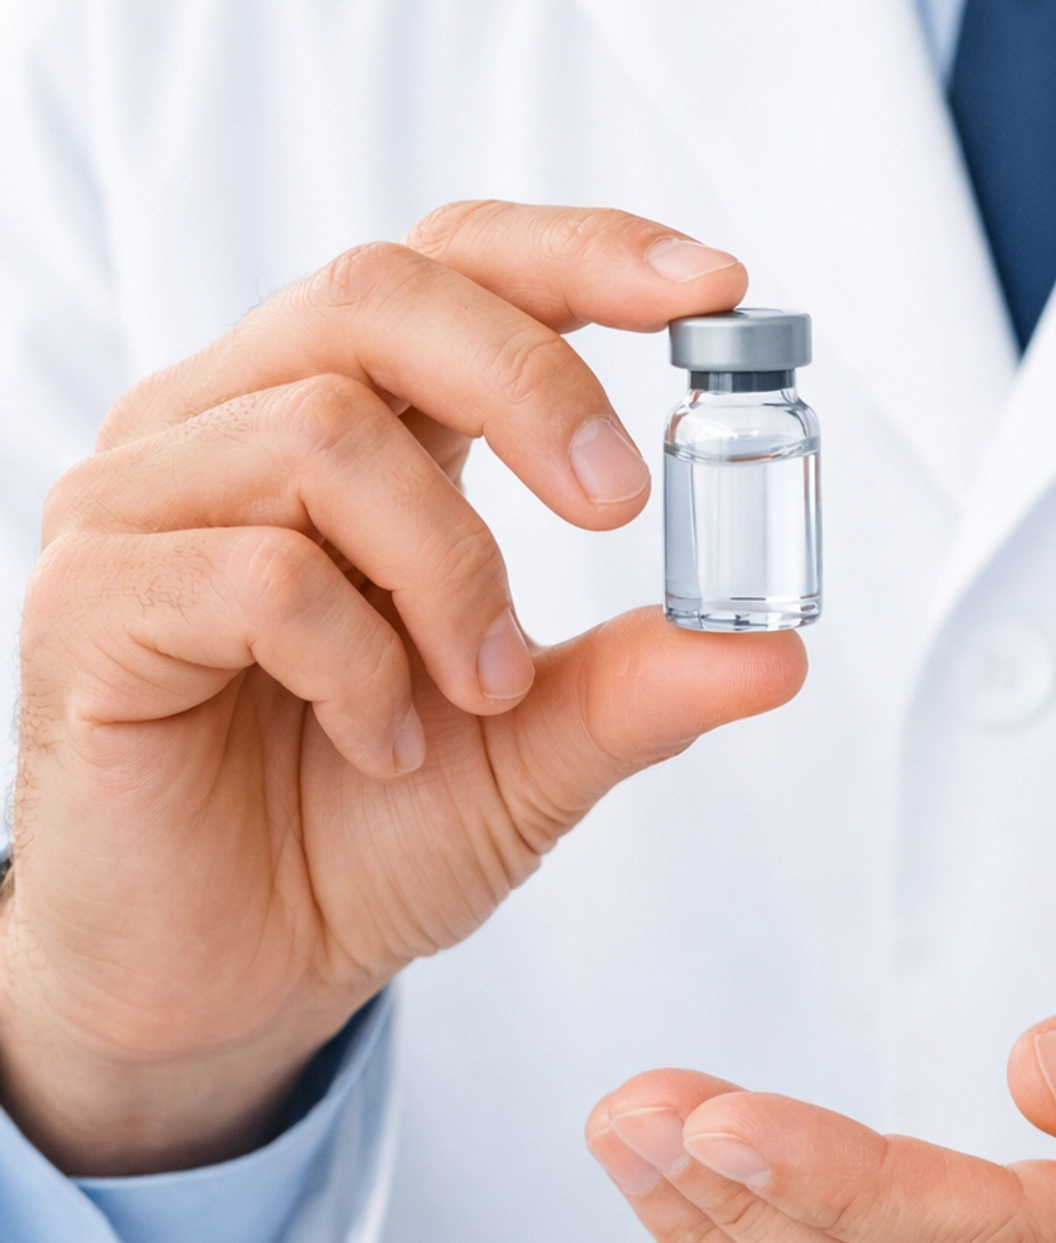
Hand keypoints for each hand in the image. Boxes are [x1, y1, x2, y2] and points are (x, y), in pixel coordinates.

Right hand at [1, 202, 804, 1174]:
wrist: (224, 989)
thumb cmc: (354, 838)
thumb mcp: (533, 753)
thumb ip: (639, 685)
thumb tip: (778, 648)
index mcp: (340, 422)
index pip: (451, 265)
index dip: (580, 252)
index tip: (713, 290)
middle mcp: (227, 427)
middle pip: (380, 294)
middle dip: (535, 385)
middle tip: (622, 507)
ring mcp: (142, 504)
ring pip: (326, 434)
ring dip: (451, 572)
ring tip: (481, 691)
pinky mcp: (91, 601)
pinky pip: (258, 572)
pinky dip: (361, 663)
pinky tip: (385, 740)